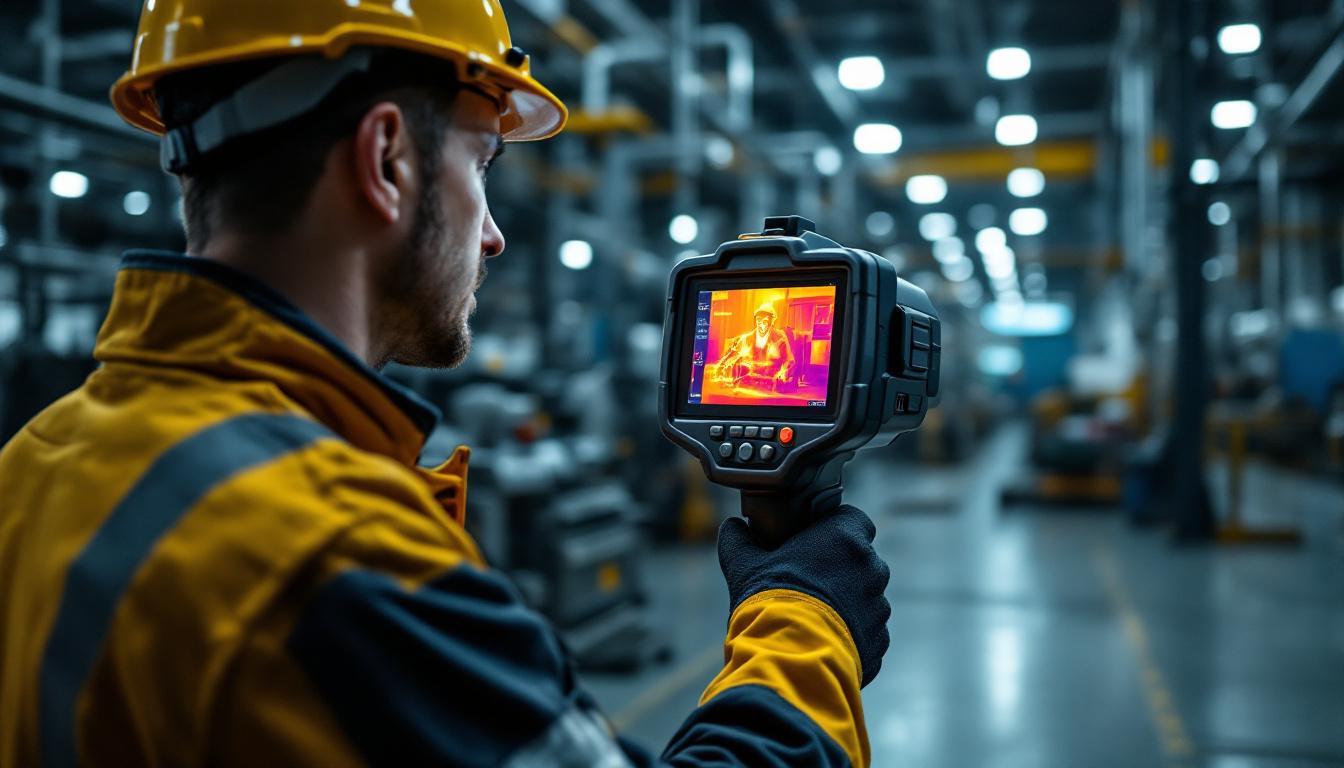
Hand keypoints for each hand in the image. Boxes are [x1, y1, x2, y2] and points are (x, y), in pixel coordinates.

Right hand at [717, 505, 890, 686]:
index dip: (834, 528)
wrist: (791, 659)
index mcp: (845, 538)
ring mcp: (879, 606)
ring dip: (847, 602)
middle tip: (809, 581)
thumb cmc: (770, 603)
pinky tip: (823, 641)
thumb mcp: (744, 565)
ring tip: (814, 617)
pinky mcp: (879, 640)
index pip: (853, 518)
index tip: (815, 541)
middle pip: (860, 559)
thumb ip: (738, 539)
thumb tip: (732, 527)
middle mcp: (871, 568)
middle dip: (839, 568)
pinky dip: (851, 634)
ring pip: (866, 596)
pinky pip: (868, 630)